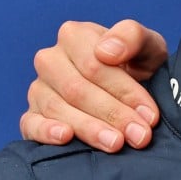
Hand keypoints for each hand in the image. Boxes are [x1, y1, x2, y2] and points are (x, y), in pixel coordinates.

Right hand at [20, 20, 169, 151]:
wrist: (138, 86)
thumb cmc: (140, 64)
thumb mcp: (149, 46)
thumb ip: (132, 36)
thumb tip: (107, 51)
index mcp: (75, 36)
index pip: (95, 66)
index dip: (125, 92)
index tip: (149, 114)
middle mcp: (50, 60)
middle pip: (77, 90)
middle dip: (113, 115)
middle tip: (140, 136)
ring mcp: (39, 88)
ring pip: (57, 108)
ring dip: (89, 128)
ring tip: (116, 143)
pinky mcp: (31, 114)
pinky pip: (30, 123)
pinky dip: (46, 131)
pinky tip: (66, 138)